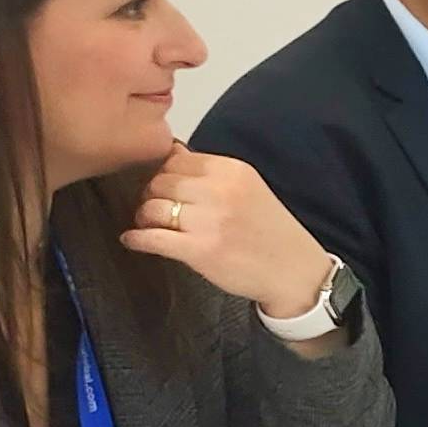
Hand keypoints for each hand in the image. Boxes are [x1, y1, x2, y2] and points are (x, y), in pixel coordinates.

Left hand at [121, 145, 333, 320]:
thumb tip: (170, 154)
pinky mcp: (200, 250)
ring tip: (149, 226)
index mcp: (233, 171)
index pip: (177, 160)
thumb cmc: (270, 232)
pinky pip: (152, 238)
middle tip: (157, 210)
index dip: (164, 175)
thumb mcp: (249, 189)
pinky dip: (136, 238)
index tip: (165, 189)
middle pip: (160, 182)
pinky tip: (133, 240)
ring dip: (144, 217)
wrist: (294, 272)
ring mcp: (209, 221)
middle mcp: (220, 191)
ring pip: (152, 208)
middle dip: (152, 195)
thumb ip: (212, 173)